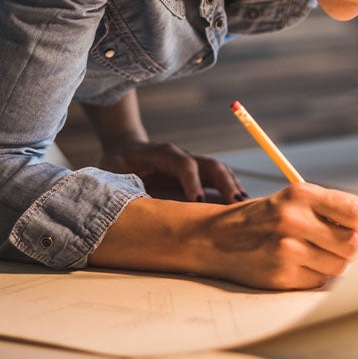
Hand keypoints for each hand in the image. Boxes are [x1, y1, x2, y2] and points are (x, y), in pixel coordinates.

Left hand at [99, 139, 245, 203]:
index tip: (198, 203)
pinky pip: (216, 179)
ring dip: (232, 186)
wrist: (124, 149)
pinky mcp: (194, 174)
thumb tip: (133, 209)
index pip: (184, 164)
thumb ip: (124, 187)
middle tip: (235, 203)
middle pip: (210, 164)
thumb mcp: (113, 174)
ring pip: (218, 171)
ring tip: (244, 205)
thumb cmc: (116, 164)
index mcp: (160, 154)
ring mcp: (191, 164)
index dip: (193, 183)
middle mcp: (181, 156)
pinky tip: (238, 205)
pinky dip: (229, 190)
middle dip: (225, 183)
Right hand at [198, 181, 357, 288]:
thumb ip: (329, 211)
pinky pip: (318, 281)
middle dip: (350, 248)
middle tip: (335, 245)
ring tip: (313, 253)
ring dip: (332, 263)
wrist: (216, 237)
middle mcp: (293, 219)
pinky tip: (297, 265)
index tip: (352, 228)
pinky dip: (314, 275)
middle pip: (352, 244)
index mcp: (301, 194)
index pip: (355, 212)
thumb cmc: (263, 218)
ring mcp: (286, 249)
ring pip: (339, 266)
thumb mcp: (293, 200)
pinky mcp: (280, 275)